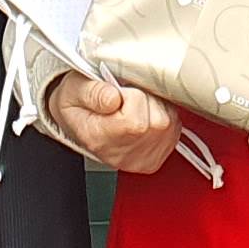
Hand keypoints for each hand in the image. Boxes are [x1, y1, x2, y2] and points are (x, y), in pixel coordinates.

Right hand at [42, 71, 181, 175]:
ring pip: (168, 122)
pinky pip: (174, 127)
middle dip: (145, 99)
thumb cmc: (78, 103)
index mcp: (100, 139)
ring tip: (132, 105)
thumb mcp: (74, 88)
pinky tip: (143, 114)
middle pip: (157, 122)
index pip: (135, 122)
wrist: (79, 121)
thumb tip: (114, 98)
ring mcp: (141, 159)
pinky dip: (162, 115)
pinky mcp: (156, 158)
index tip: (117, 93)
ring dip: (155, 106)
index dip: (131, 97)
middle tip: (124, 98)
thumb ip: (93, 91)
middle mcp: (123, 155)